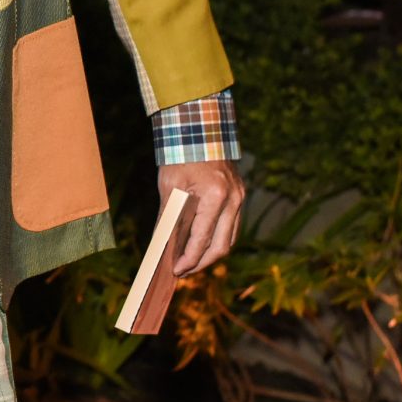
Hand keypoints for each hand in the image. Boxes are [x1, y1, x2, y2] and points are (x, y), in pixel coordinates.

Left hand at [160, 159, 244, 276]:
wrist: (198, 130)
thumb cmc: (180, 156)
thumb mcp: (168, 187)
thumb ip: (167, 218)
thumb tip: (161, 246)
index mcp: (216, 196)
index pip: (202, 238)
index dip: (189, 259)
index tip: (176, 270)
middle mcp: (233, 199)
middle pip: (222, 245)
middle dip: (201, 263)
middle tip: (183, 271)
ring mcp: (240, 197)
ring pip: (230, 238)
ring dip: (211, 254)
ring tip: (190, 262)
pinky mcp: (239, 195)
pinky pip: (231, 226)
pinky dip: (217, 238)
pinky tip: (201, 244)